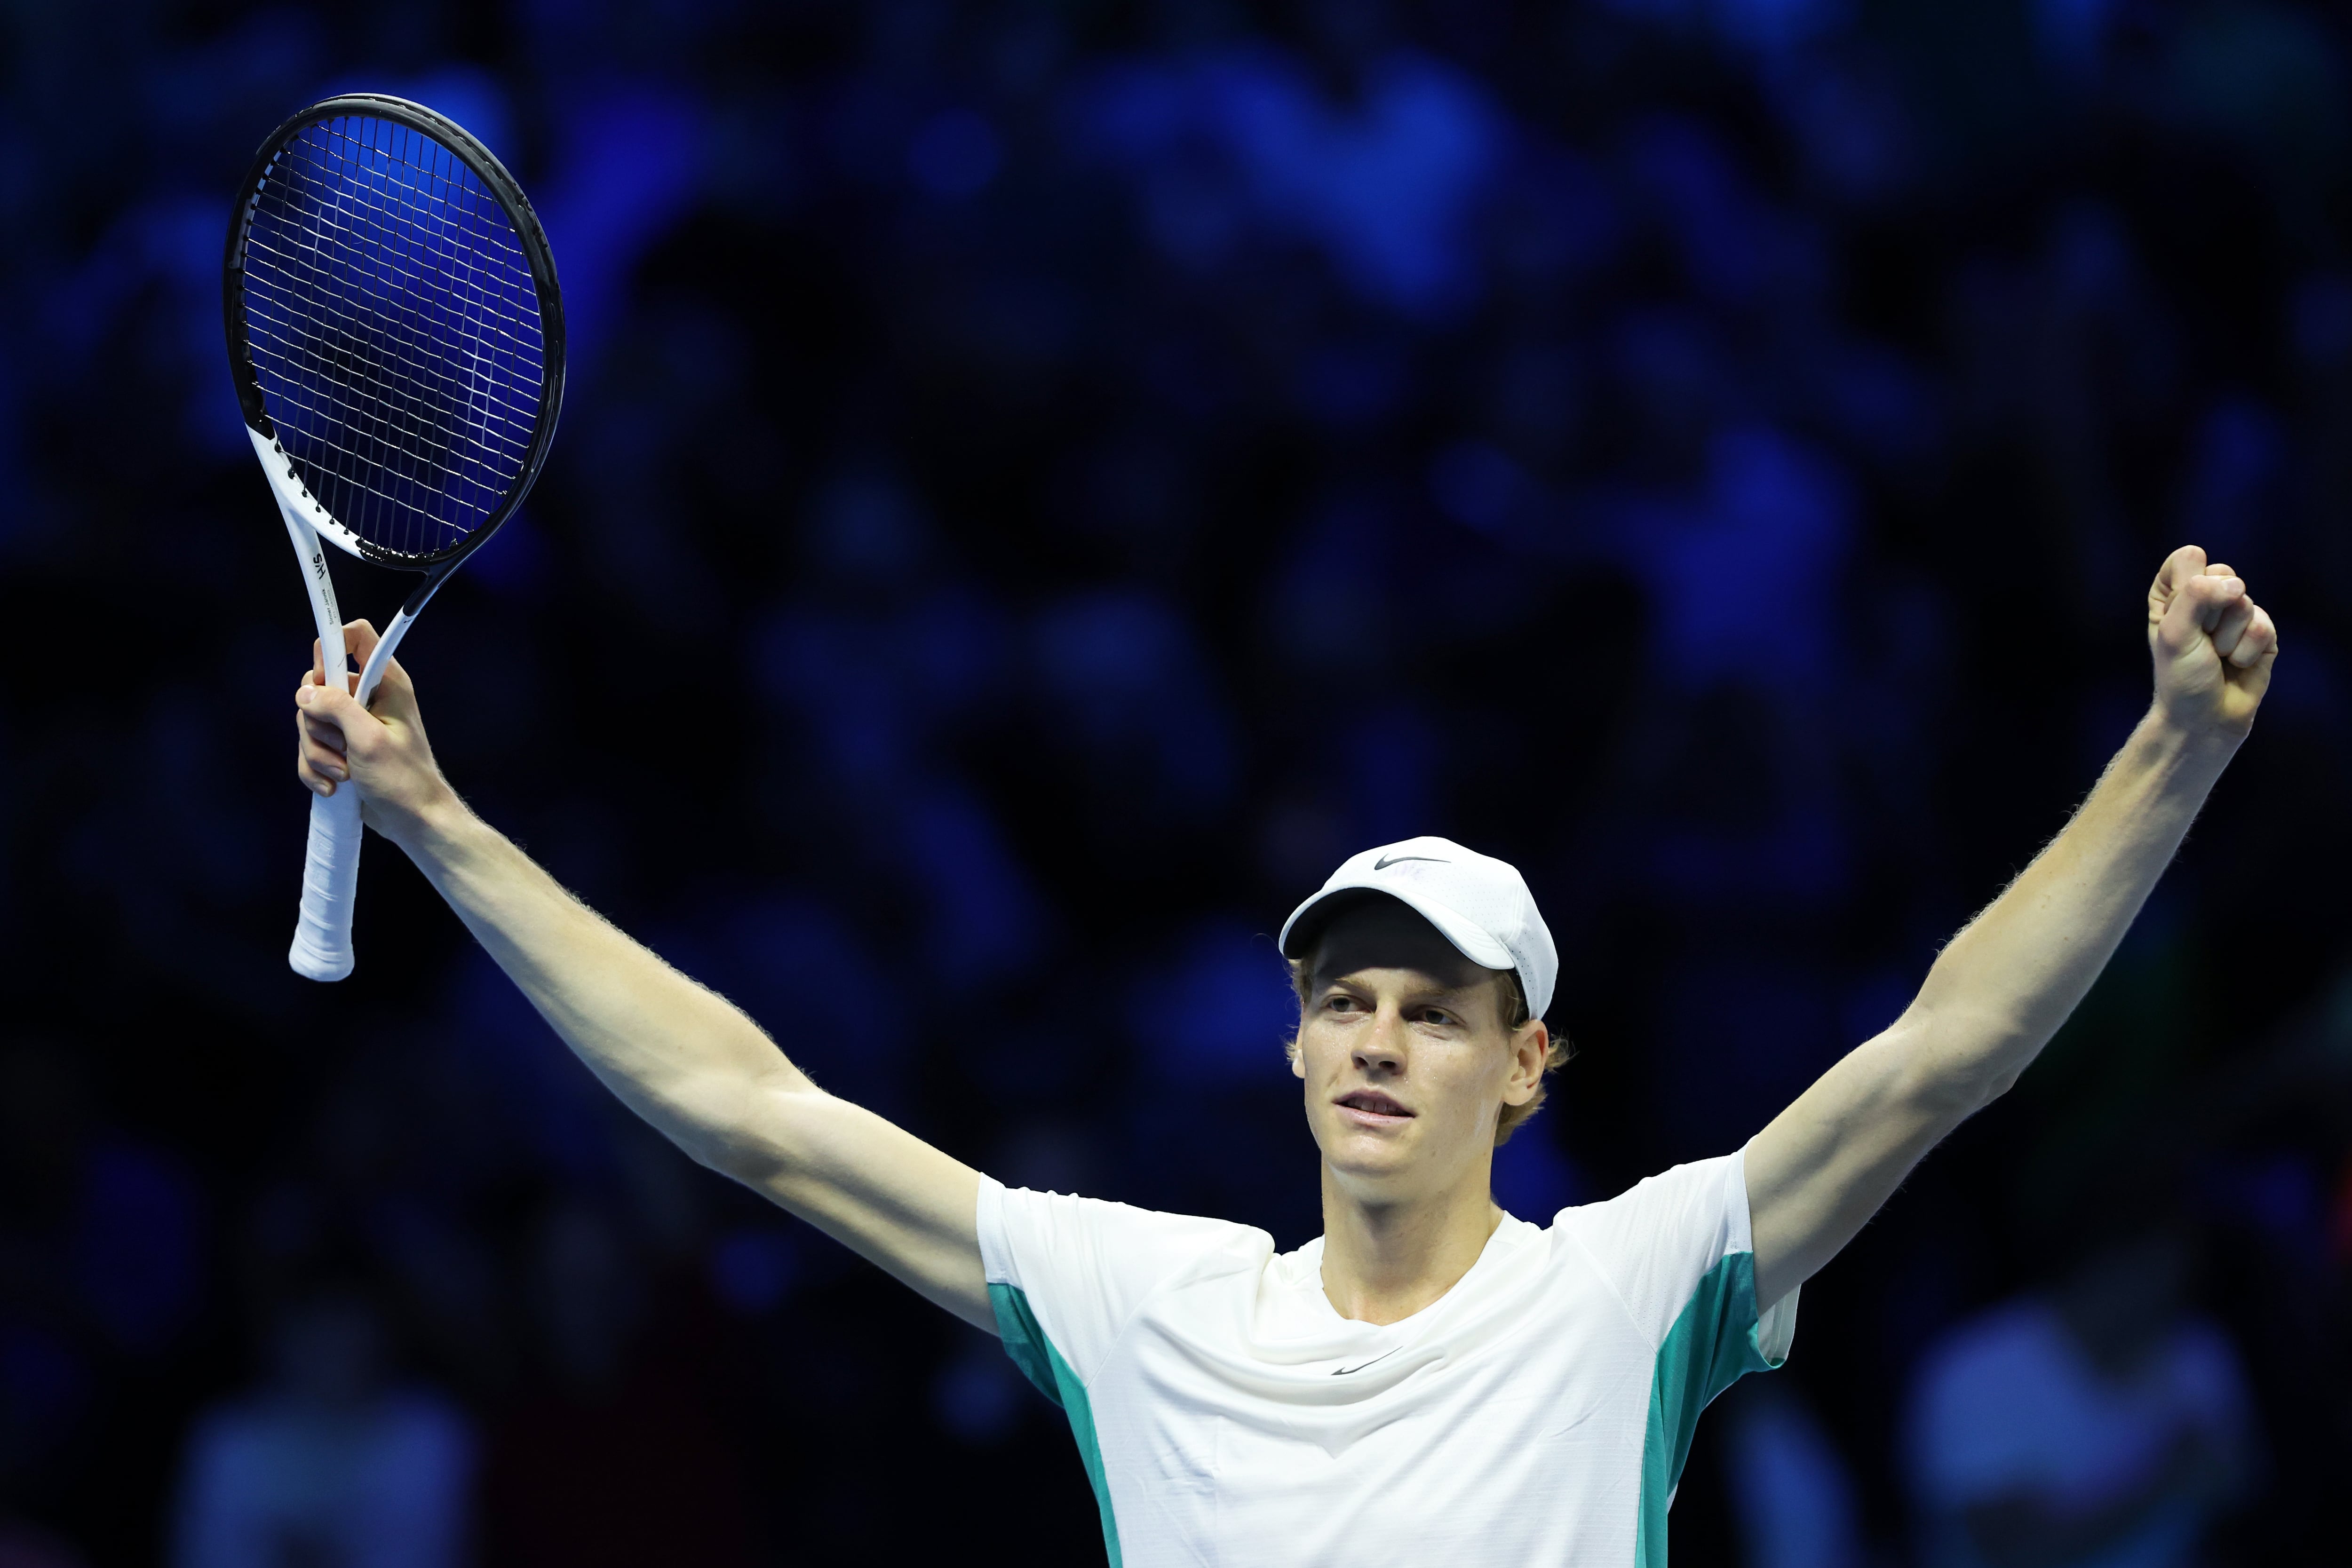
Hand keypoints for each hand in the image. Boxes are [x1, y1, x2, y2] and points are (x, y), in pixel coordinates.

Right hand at [293, 621, 456, 847]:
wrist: (413, 820)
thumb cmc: (403, 779)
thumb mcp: (368, 740)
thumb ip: (338, 708)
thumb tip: (305, 692)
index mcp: (386, 682)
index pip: (355, 636)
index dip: (332, 650)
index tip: (325, 683)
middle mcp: (368, 697)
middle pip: (317, 685)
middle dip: (317, 722)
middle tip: (341, 747)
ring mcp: (352, 724)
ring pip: (309, 720)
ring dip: (317, 752)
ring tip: (343, 773)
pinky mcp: (341, 748)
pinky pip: (310, 747)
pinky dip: (315, 769)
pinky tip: (333, 787)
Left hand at [2147, 545, 2277, 738]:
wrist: (2205, 718)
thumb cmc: (2181, 677)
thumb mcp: (2174, 633)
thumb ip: (2195, 596)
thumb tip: (2235, 584)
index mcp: (2173, 592)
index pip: (2188, 558)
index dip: (2188, 585)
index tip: (2178, 615)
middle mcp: (2205, 598)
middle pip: (2223, 574)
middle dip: (2211, 613)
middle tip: (2200, 641)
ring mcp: (2235, 615)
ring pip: (2244, 602)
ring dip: (2228, 637)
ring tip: (2218, 657)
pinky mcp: (2261, 633)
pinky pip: (2264, 626)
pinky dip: (2247, 650)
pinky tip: (2237, 664)